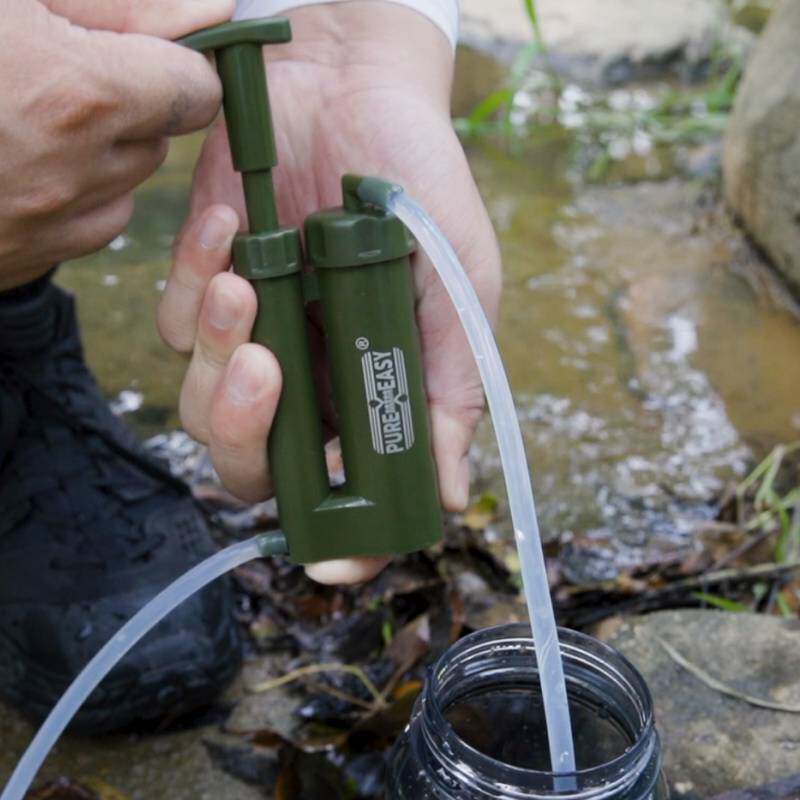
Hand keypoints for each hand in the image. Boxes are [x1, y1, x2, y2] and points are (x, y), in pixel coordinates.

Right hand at [0, 0, 231, 290]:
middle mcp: (74, 174)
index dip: (177, 65)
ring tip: (32, 120)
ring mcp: (45, 226)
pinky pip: (85, 228)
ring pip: (124, 189)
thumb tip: (216, 11)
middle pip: (159, 142)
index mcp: (78, 97)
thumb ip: (120, 5)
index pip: (198, 91)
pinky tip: (19, 165)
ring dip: (100, 158)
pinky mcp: (21, 259)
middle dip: (131, 108)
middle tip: (66, 79)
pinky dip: (71, 200)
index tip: (149, 51)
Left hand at [159, 3, 501, 583]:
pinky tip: (231, 225)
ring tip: (246, 281)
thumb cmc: (424, 191)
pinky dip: (195, 280)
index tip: (330, 558)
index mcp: (374, 393)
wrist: (359, 91)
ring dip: (217, 353)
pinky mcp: (209, 288)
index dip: (343, 539)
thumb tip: (448, 495)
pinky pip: (175, 322)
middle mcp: (312, 382)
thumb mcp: (461, 293)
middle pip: (256, 466)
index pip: (352, 493)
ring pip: (203, 405)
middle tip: (269, 370)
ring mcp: (257, 339)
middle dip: (250, 434)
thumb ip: (450, 392)